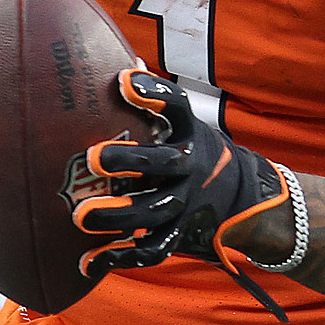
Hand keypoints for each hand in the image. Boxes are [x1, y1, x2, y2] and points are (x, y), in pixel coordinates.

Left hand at [71, 70, 293, 278]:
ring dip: (118, 216)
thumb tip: (124, 62)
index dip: (154, 92)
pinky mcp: (177, 234)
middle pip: (163, 163)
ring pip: (154, 212)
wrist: (242, 197)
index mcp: (188, 133)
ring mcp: (185, 203)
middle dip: (128, 160)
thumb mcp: (184, 124)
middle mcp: (190, 167)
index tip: (124, 81)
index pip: (177, 106)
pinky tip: (88, 262)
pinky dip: (120, 258)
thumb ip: (154, 100)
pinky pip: (151, 250)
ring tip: (82, 217)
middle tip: (93, 157)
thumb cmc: (191, 150)